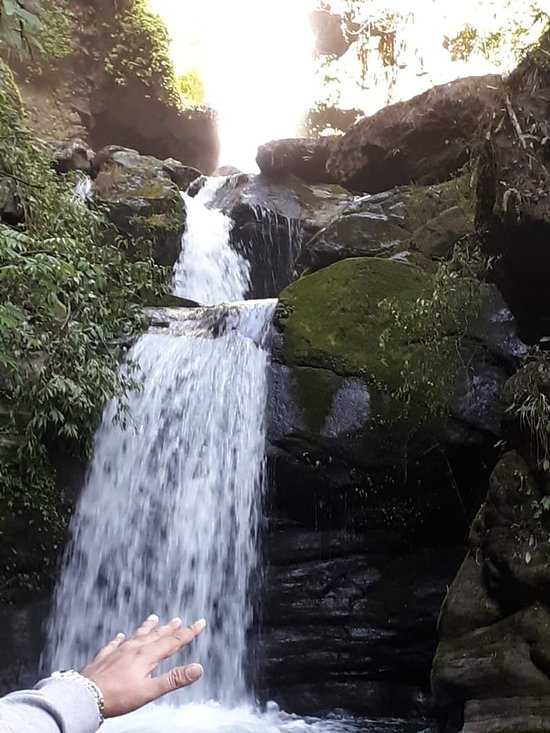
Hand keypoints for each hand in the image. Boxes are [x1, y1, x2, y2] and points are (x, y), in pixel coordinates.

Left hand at [81, 614, 205, 717]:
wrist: (84, 696)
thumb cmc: (117, 696)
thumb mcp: (150, 691)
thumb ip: (174, 679)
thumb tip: (198, 669)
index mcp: (146, 655)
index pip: (173, 641)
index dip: (188, 632)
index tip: (200, 623)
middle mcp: (133, 649)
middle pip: (156, 636)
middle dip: (170, 628)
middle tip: (179, 620)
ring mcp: (117, 651)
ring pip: (136, 635)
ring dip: (147, 628)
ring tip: (153, 619)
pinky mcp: (103, 657)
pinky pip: (114, 644)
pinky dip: (120, 639)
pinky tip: (119, 636)